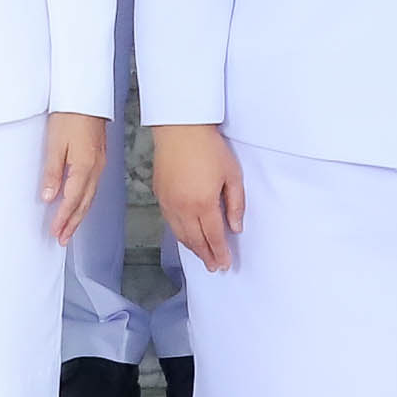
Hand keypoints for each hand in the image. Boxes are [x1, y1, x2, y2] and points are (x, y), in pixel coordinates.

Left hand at [42, 111, 108, 242]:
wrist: (86, 97)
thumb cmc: (70, 116)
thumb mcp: (55, 144)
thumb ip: (53, 172)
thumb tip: (49, 196)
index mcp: (84, 166)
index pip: (72, 200)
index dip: (63, 218)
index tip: (55, 232)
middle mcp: (95, 169)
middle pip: (84, 203)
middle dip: (73, 223)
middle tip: (62, 238)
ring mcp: (100, 164)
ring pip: (90, 197)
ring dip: (79, 214)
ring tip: (70, 228)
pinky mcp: (99, 158)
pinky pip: (93, 187)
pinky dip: (85, 201)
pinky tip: (80, 204)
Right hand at [153, 120, 242, 274]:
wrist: (180, 129)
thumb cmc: (208, 148)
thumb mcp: (232, 175)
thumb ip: (235, 204)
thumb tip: (235, 227)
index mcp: (203, 203)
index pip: (213, 237)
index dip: (220, 252)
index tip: (225, 264)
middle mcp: (183, 208)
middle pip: (195, 240)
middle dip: (206, 256)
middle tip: (214, 267)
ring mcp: (169, 203)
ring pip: (180, 234)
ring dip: (192, 248)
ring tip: (202, 256)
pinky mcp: (160, 195)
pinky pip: (170, 223)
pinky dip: (180, 234)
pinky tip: (186, 237)